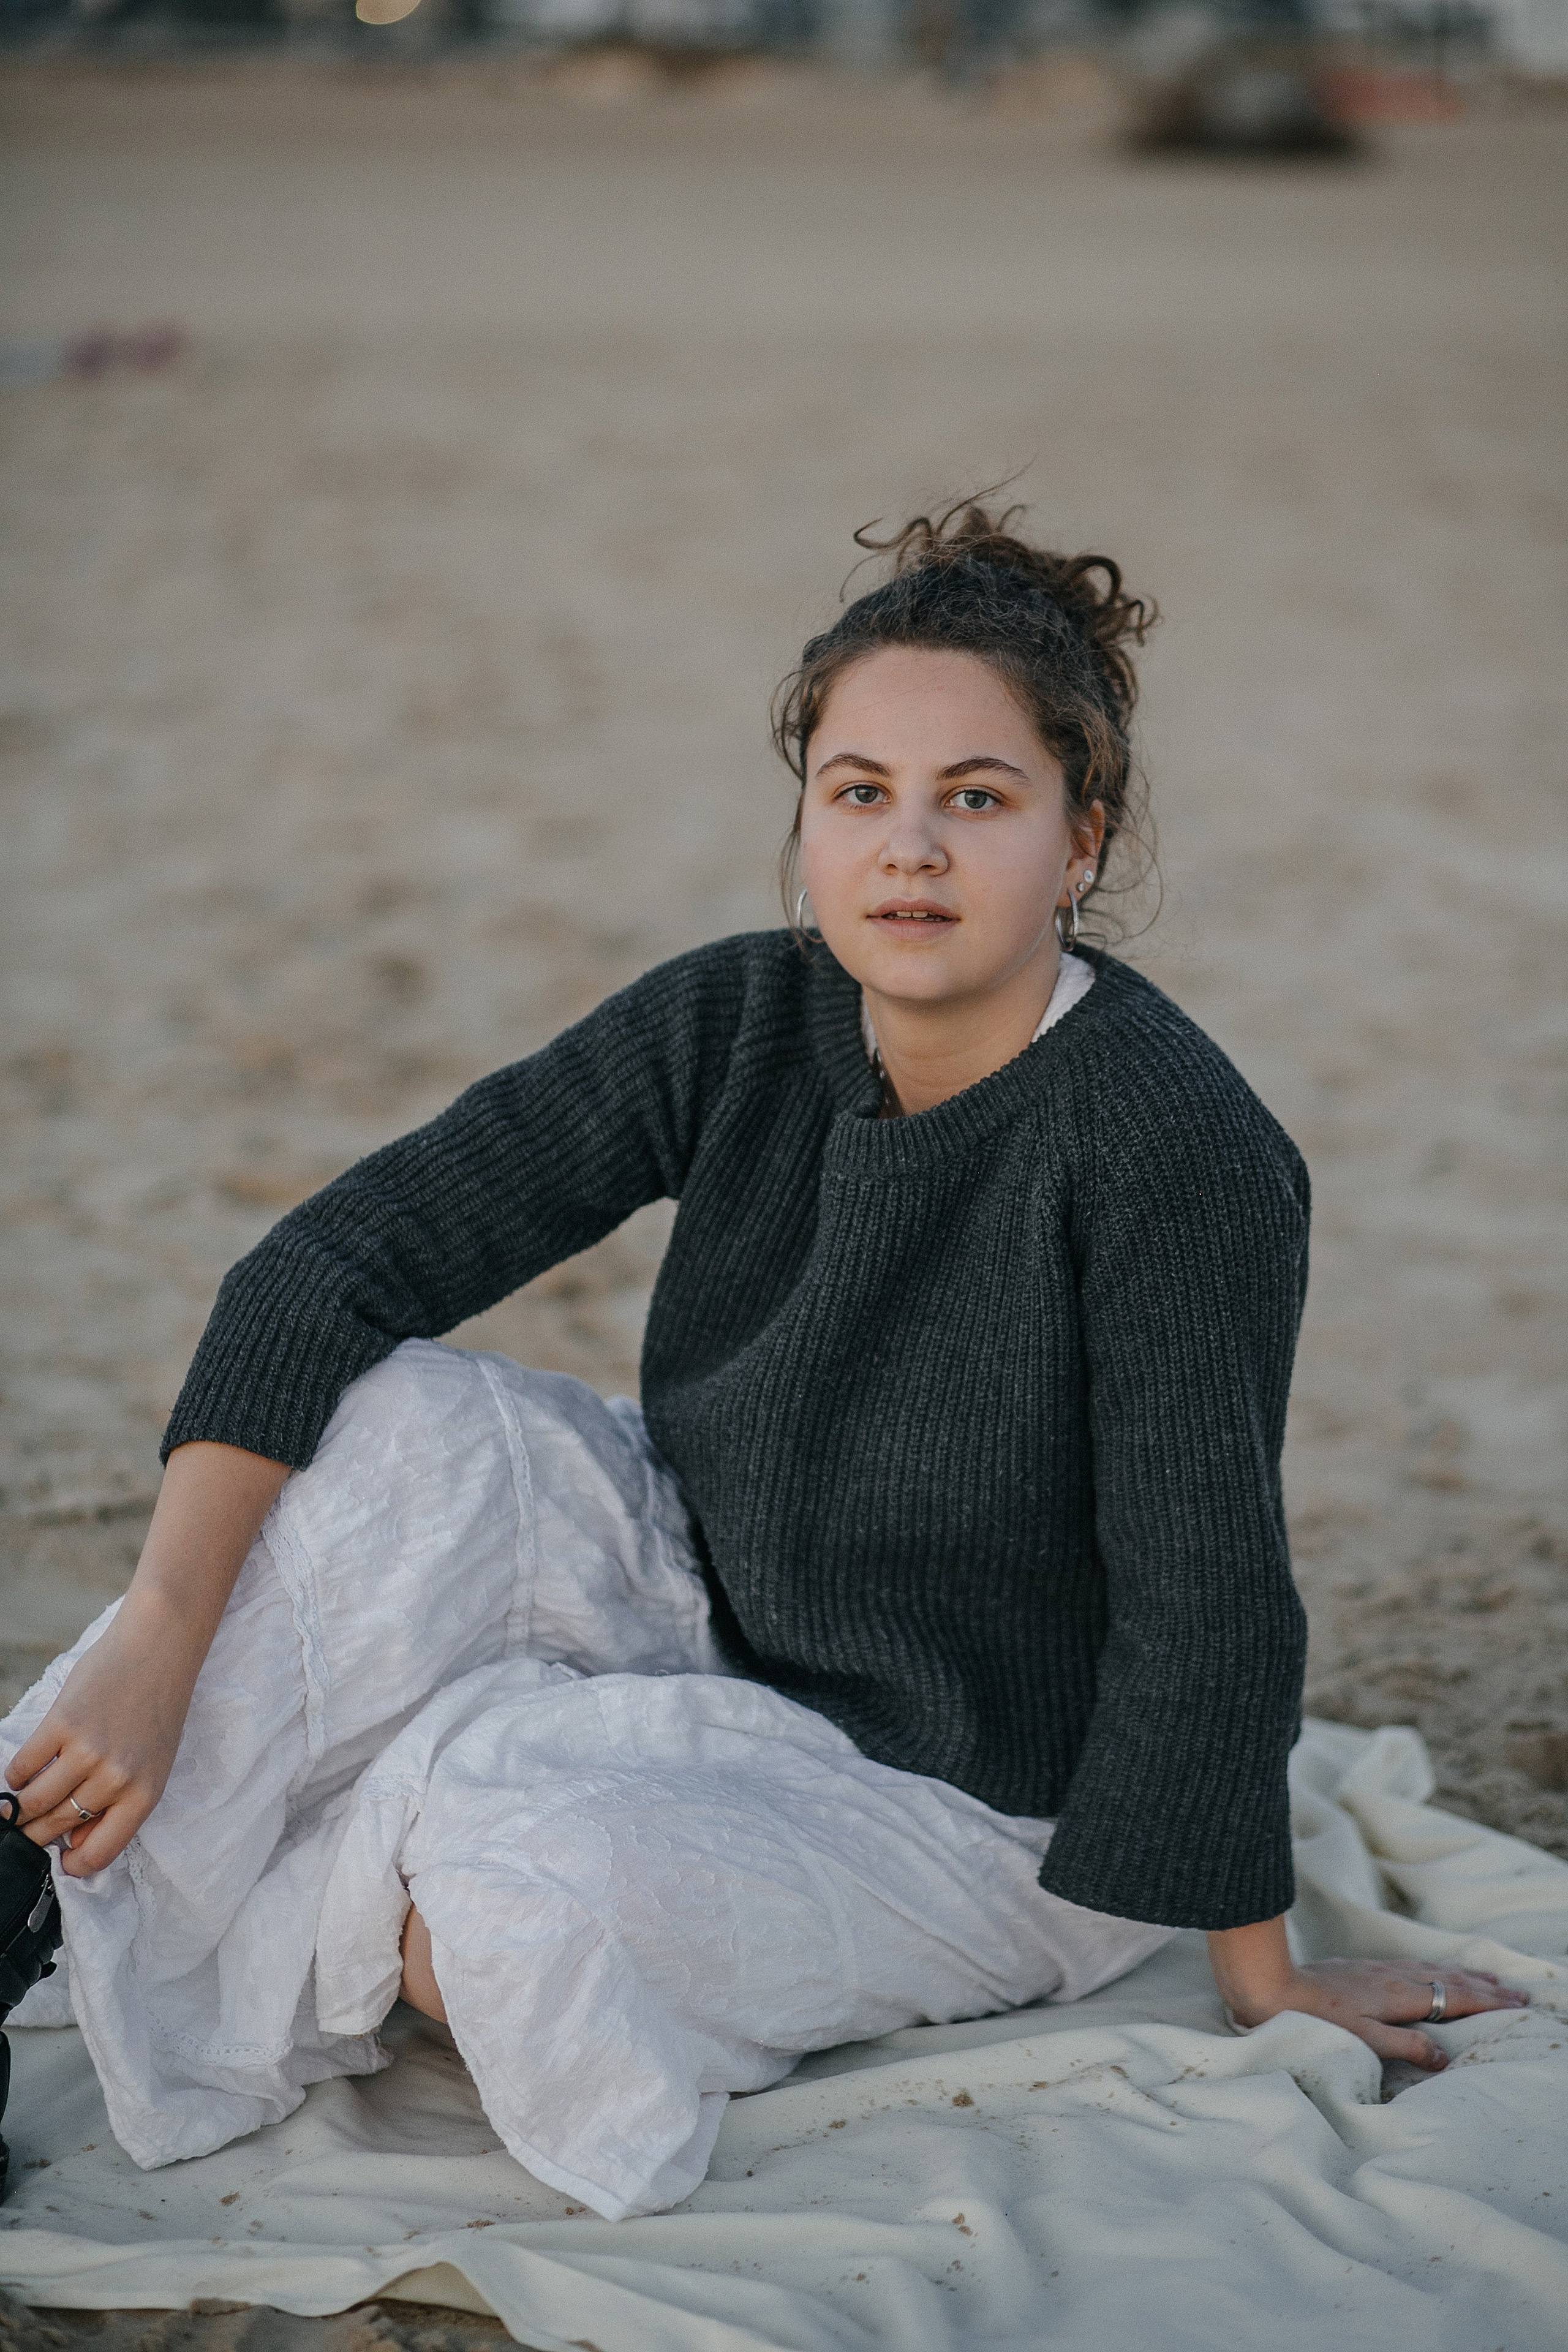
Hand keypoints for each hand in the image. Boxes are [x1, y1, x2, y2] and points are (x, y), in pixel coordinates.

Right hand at [5, 1601, 195, 1875]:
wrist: (160, 1648)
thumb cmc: (157, 1707)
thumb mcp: (154, 1764)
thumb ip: (121, 1804)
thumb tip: (75, 1843)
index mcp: (144, 1795)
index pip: (100, 1854)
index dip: (73, 1865)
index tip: (59, 1859)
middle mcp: (116, 1779)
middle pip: (59, 1826)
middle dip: (36, 1834)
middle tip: (23, 1831)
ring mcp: (87, 1752)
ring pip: (34, 1801)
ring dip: (19, 1808)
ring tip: (17, 1805)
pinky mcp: (61, 1724)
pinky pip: (22, 1767)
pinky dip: (15, 1774)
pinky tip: (22, 1771)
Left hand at [1229, 1956, 1528, 2070]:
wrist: (1275, 1987)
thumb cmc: (1318, 2020)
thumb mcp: (1366, 2040)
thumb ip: (1407, 2047)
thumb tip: (1445, 2057)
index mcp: (1400, 1995)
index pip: (1454, 1998)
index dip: (1487, 2002)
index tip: (1515, 2003)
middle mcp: (1394, 1977)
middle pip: (1448, 1980)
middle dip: (1484, 1987)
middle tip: (1514, 1991)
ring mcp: (1378, 1970)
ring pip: (1430, 1969)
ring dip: (1461, 1975)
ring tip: (1484, 1979)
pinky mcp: (1362, 1968)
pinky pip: (1412, 1965)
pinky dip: (1434, 1968)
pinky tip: (1429, 1971)